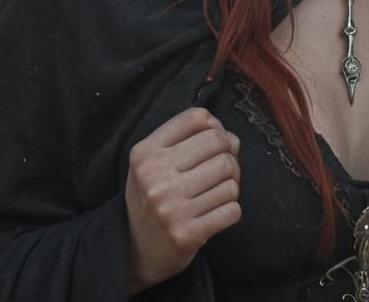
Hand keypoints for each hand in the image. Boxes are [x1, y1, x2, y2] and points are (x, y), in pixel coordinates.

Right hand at [125, 107, 241, 291]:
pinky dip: (231, 209)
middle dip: (230, 153)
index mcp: (145, 153)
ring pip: (230, 177)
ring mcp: (171, 208)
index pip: (197, 118)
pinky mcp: (187, 234)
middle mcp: (155, 178)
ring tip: (217, 191)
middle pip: (219, 143)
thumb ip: (184, 137)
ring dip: (232, 184)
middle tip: (223, 168)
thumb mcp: (151, 161)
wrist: (136, 252)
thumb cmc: (152, 197)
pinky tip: (216, 212)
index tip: (213, 142)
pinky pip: (232, 209)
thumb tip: (228, 135)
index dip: (215, 126)